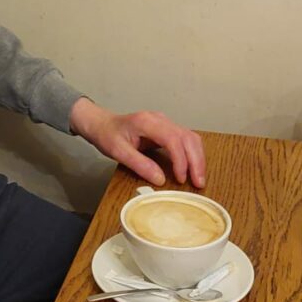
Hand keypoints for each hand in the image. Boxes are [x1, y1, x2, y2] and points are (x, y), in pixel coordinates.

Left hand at [69, 99, 205, 188]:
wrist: (102, 124)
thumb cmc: (107, 135)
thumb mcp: (118, 151)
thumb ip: (139, 164)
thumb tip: (160, 180)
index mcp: (148, 122)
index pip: (173, 138)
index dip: (180, 160)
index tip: (180, 178)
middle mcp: (161, 119)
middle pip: (188, 137)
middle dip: (196, 161)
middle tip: (198, 182)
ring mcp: (166, 123)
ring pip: (191, 138)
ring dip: (198, 158)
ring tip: (198, 178)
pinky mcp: (167, 129)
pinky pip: (186, 140)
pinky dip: (193, 154)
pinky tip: (192, 168)